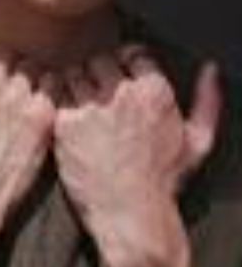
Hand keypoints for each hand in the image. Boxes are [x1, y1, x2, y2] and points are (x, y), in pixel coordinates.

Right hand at [0, 47, 54, 266]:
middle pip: (7, 54)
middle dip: (6, 69)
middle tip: (6, 93)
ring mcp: (16, 96)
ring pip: (33, 67)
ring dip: (30, 79)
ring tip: (25, 102)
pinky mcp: (40, 115)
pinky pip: (54, 86)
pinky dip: (50, 93)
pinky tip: (40, 112)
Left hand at [54, 49, 220, 266]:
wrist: (129, 213)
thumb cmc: (163, 181)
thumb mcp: (198, 142)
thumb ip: (207, 102)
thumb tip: (209, 70)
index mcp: (154, 91)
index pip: (132, 53)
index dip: (124, 62)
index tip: (119, 73)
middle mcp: (121, 94)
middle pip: (100, 60)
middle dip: (99, 72)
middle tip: (97, 92)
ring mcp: (91, 108)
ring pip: (75, 75)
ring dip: (77, 85)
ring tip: (82, 105)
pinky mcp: (66, 124)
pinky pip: (57, 97)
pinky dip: (60, 102)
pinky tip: (68, 117)